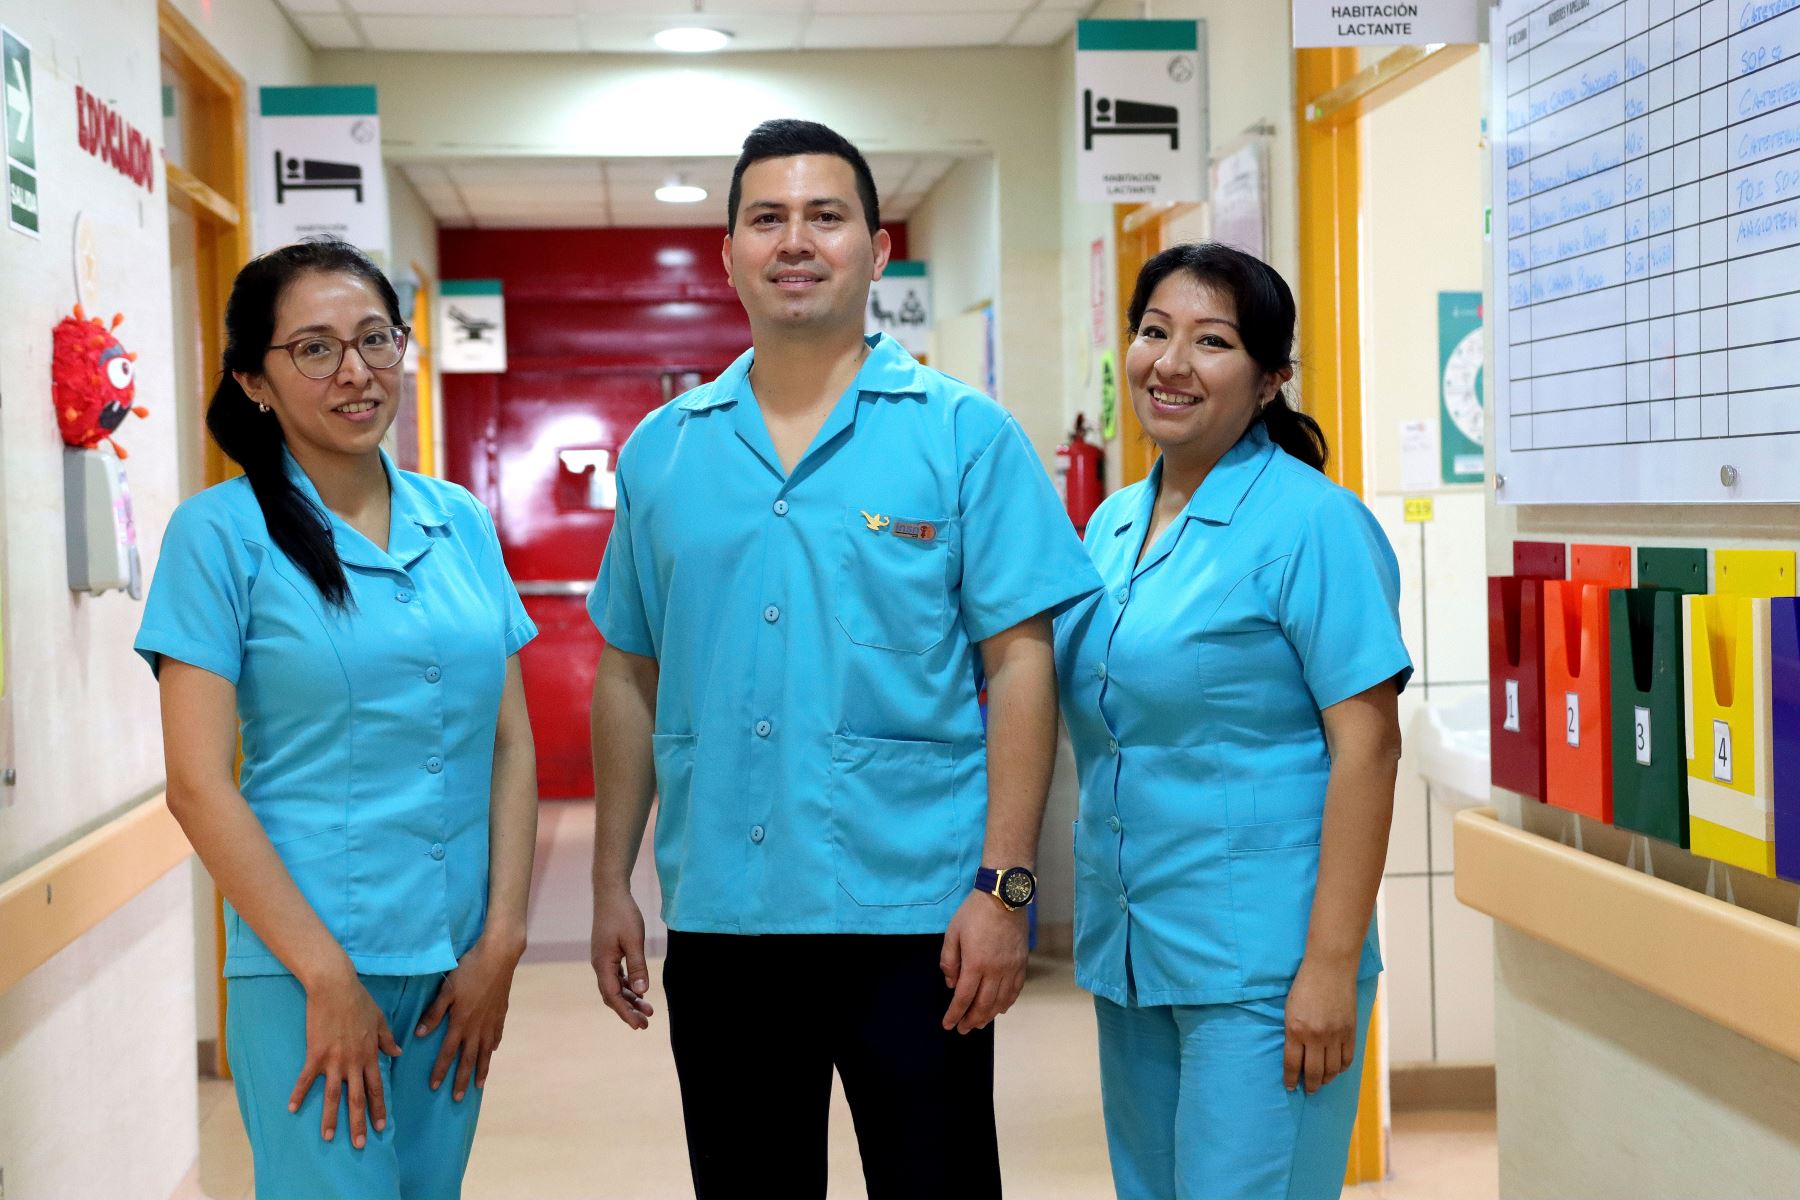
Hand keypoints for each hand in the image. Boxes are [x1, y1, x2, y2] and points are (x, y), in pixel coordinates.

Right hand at [289, 961, 401, 1146]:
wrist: (336, 987)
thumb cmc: (359, 1000)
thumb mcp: (380, 1019)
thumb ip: (388, 1040)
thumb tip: (398, 1053)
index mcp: (370, 1054)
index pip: (377, 1087)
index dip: (378, 1108)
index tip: (380, 1127)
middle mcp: (354, 1062)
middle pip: (357, 1098)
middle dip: (358, 1123)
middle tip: (359, 1144)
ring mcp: (334, 1060)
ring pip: (333, 1095)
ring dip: (330, 1118)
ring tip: (329, 1137)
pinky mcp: (315, 1054)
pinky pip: (306, 1079)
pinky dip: (298, 1094)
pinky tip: (291, 1109)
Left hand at [415, 931, 524, 1101]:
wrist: (499, 957)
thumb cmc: (469, 970)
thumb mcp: (447, 989)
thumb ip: (434, 1013)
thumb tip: (420, 1034)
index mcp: (460, 1022)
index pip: (447, 1052)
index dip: (440, 1070)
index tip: (435, 1087)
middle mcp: (476, 1027)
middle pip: (468, 1059)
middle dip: (462, 1079)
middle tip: (458, 1098)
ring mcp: (491, 1021)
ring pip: (485, 1052)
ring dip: (481, 1070)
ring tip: (479, 1085)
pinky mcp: (501, 1013)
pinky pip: (496, 1035)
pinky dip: (493, 1047)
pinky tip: (492, 1051)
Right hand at [590, 884, 653, 1029]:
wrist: (611, 893)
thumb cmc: (623, 914)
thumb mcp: (634, 940)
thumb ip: (638, 966)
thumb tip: (642, 991)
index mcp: (603, 964)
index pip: (613, 996)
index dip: (625, 1012)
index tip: (638, 1025)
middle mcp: (599, 964)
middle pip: (613, 995)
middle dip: (628, 1010)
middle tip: (646, 1023)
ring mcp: (603, 959)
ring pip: (615, 986)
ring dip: (630, 999)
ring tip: (648, 1010)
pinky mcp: (608, 953)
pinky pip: (617, 976)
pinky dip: (628, 986)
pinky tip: (640, 990)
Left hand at [940, 890, 1028, 1033]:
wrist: (1004, 896)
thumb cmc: (974, 912)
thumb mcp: (953, 933)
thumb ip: (949, 961)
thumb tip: (951, 984)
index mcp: (975, 963)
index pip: (964, 997)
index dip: (955, 1014)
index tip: (948, 1025)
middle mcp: (995, 971)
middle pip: (983, 1004)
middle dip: (971, 1020)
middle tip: (963, 1029)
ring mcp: (1011, 968)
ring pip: (1001, 1001)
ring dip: (989, 1016)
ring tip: (979, 1024)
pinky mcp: (1021, 963)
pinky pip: (1015, 990)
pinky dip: (1007, 1003)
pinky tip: (1000, 1008)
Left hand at [1283, 956, 1359, 1093]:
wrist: (1329, 967)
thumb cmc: (1305, 985)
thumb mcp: (1290, 1009)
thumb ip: (1293, 1032)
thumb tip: (1296, 1055)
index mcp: (1295, 1030)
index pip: (1292, 1064)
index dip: (1291, 1079)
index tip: (1290, 1088)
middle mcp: (1316, 1036)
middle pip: (1313, 1072)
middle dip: (1309, 1085)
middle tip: (1308, 1090)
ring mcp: (1335, 1035)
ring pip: (1331, 1069)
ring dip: (1325, 1079)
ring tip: (1321, 1082)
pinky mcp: (1350, 1031)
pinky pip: (1347, 1058)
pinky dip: (1341, 1068)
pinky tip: (1336, 1069)